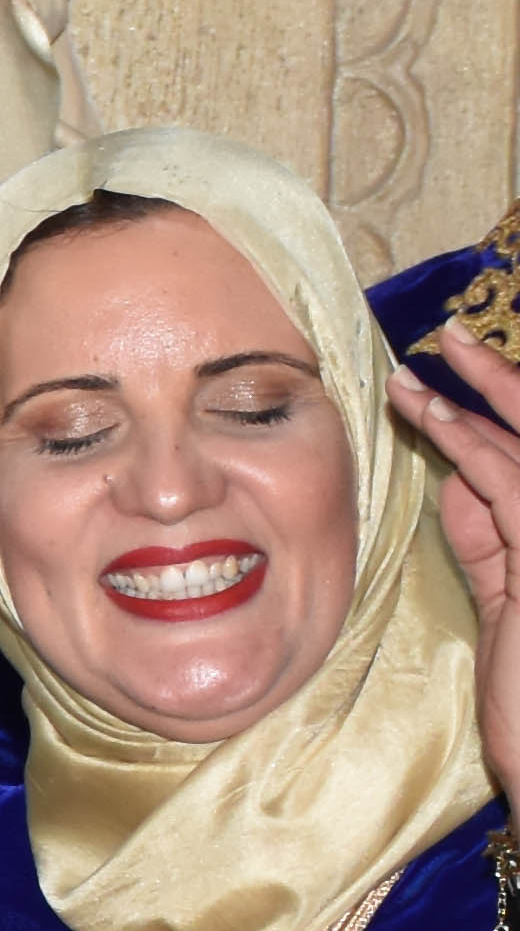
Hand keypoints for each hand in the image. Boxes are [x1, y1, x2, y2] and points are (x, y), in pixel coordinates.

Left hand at [384, 325, 519, 811]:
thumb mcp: (507, 596)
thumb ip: (491, 533)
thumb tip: (460, 470)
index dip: (506, 408)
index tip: (457, 372)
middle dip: (504, 379)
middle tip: (453, 335)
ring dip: (476, 399)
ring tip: (420, 365)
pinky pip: (513, 487)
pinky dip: (469, 443)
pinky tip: (432, 414)